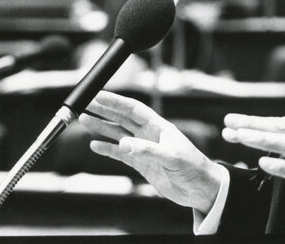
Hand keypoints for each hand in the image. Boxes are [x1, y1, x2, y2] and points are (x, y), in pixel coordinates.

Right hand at [79, 91, 221, 213]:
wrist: (200, 188)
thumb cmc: (193, 167)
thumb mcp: (172, 157)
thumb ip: (148, 150)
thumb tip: (124, 144)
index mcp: (159, 127)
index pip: (134, 110)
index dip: (116, 102)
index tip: (99, 95)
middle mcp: (149, 134)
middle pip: (122, 118)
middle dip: (104, 110)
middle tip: (86, 103)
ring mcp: (144, 148)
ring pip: (118, 134)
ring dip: (102, 127)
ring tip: (85, 120)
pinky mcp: (141, 164)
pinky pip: (120, 154)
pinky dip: (107, 149)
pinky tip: (95, 145)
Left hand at [222, 113, 284, 227]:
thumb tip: (276, 124)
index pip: (278, 123)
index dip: (254, 121)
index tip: (231, 120)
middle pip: (281, 129)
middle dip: (253, 125)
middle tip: (229, 124)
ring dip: (263, 139)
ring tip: (241, 137)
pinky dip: (281, 166)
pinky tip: (264, 163)